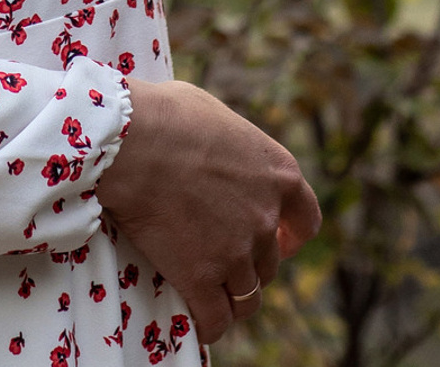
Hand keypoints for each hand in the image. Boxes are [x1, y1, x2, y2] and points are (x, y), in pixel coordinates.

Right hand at [96, 78, 321, 345]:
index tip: (278, 240)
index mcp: (279, 175)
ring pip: (248, 296)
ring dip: (232, 295)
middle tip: (222, 256)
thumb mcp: (217, 116)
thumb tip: (222, 149)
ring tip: (211, 292)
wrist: (133, 142)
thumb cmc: (167, 116)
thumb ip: (234, 146)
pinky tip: (197, 319)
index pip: (306, 221)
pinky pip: (216, 320)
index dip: (291, 236)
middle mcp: (266, 218)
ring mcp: (237, 252)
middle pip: (270, 261)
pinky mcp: (203, 278)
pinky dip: (209, 324)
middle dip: (250, 262)